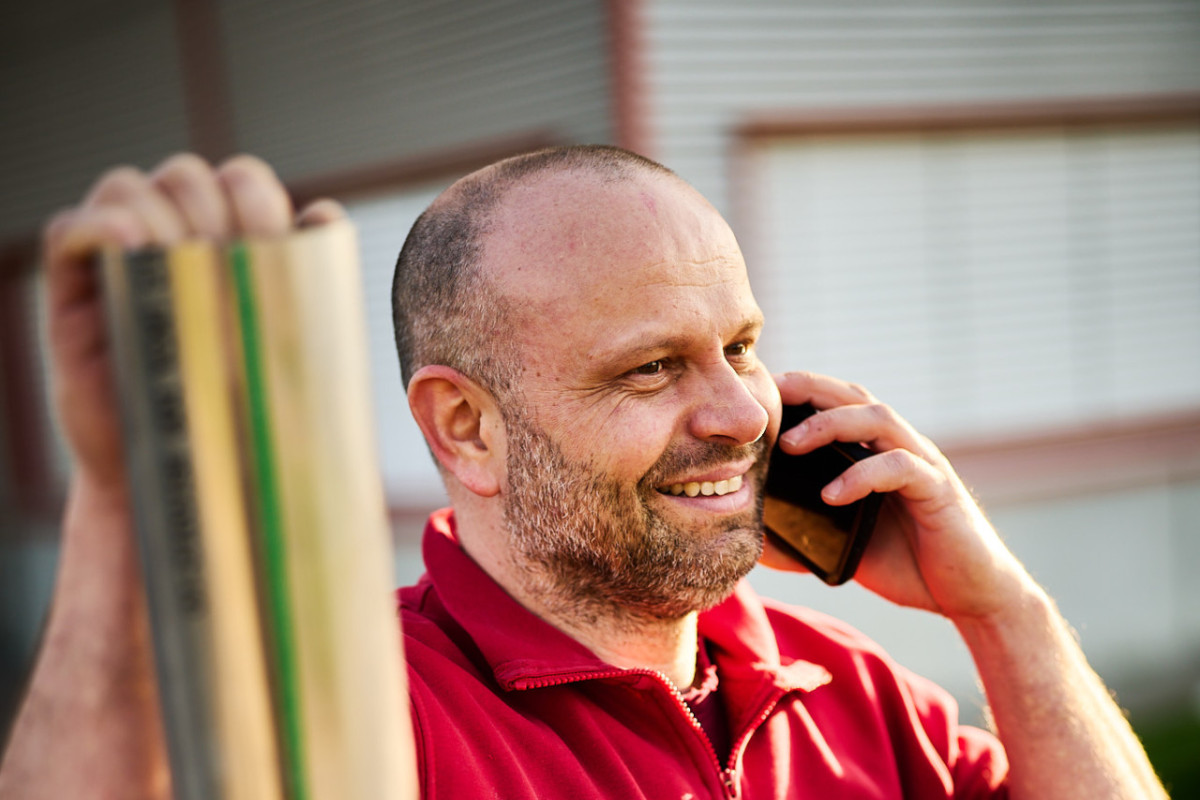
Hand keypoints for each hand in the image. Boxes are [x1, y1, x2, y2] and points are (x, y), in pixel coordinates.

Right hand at [42, 154, 344, 496]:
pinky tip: (134, 246)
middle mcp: (174, 241)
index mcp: (232, 245)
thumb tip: (324, 218)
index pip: (241, 181)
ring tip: (181, 259)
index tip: (276, 242)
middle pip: (187, 175)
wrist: (187, 477)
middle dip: (215, 205)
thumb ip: (316, 289)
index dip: (259, 198)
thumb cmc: (249, 412)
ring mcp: (121, 261)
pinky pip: (70, 231)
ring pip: (129, 188)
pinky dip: (100, 226)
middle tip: (230, 258)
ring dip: (162, 212)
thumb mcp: (294, 351)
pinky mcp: (75, 290)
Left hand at [762, 371, 1033, 621]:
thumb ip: (804, 540)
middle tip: (768, 396)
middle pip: (854, 396)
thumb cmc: (908, 565)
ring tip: (790, 444)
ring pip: (878, 419)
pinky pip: (900, 467)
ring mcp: (922, 464)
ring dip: (830, 423)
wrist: (970, 597)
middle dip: (809, 388)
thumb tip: (755, 541)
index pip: (836, 403)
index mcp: (875, 452)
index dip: (799, 391)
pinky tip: (831, 495)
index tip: (758, 393)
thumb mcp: (844, 548)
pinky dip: (861, 475)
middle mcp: (899, 447)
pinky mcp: (939, 491)